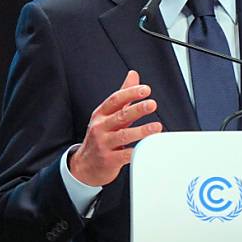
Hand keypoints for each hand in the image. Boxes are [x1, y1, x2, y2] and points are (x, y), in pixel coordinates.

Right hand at [69, 70, 163, 186]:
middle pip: (120, 116)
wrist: (84, 166)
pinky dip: (137, 151)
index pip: (115, 100)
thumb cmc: (100, 137)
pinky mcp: (109, 160)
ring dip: (142, 131)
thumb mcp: (107, 115)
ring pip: (124, 136)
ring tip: (157, 127)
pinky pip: (125, 155)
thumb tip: (133, 75)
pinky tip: (148, 148)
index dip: (130, 93)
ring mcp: (104, 144)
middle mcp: (100, 128)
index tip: (145, 89)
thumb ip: (123, 96)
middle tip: (152, 104)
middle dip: (137, 109)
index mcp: (101, 114)